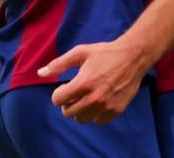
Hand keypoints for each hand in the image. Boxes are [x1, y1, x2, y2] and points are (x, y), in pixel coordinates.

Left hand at [38, 36, 153, 124]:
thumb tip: (40, 73)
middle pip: (68, 113)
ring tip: (86, 97)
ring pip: (82, 119)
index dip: (58, 93)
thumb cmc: (104, 53)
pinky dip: (95, 114)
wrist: (132, 57)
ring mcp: (106, 106)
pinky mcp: (116, 110)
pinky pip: (98, 121)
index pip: (58, 100)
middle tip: (74, 93)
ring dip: (80, 110)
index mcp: (83, 83)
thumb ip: (59, 64)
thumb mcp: (80, 53)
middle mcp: (94, 98)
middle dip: (67, 103)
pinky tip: (98, 101)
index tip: (65, 87)